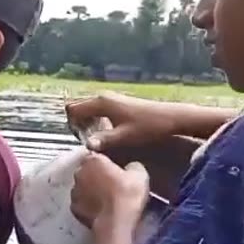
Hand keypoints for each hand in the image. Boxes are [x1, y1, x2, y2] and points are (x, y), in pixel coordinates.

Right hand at [64, 92, 180, 152]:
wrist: (171, 118)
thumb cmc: (148, 127)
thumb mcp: (125, 137)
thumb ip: (104, 140)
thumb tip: (87, 146)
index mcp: (101, 102)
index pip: (73, 109)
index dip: (72, 124)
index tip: (81, 138)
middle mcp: (102, 97)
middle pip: (77, 107)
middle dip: (77, 123)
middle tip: (87, 139)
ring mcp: (109, 99)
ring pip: (86, 109)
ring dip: (86, 122)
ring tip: (96, 138)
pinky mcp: (116, 103)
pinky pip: (96, 110)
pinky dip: (94, 120)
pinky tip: (105, 133)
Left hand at [70, 153, 149, 229]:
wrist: (115, 223)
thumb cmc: (127, 195)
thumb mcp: (140, 174)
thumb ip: (132, 165)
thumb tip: (130, 167)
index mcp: (93, 160)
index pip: (97, 155)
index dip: (107, 162)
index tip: (117, 170)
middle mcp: (79, 173)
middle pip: (88, 170)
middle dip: (98, 175)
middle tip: (113, 184)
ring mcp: (74, 191)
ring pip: (83, 186)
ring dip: (91, 190)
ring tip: (106, 199)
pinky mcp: (73, 208)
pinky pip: (82, 202)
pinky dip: (88, 204)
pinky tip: (100, 209)